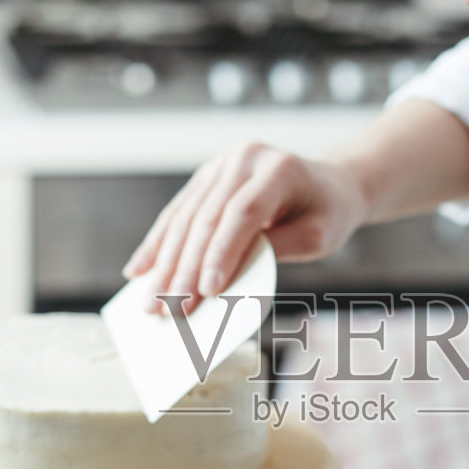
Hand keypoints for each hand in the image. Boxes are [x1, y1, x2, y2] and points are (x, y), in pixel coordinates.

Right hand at [122, 142, 366, 309]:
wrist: (329, 183)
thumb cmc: (327, 213)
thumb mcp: (318, 236)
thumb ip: (279, 249)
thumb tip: (226, 278)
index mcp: (279, 169)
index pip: (243, 213)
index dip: (222, 252)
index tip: (207, 291)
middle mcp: (245, 159)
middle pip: (207, 218)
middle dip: (184, 269)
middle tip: (168, 309)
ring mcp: (221, 165)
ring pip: (185, 218)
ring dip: (164, 264)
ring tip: (151, 302)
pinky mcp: (207, 177)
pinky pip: (177, 213)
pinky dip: (157, 245)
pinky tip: (139, 271)